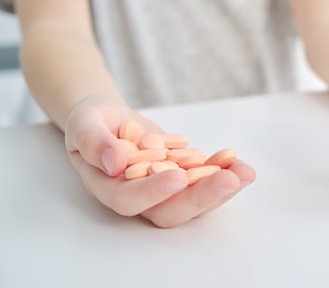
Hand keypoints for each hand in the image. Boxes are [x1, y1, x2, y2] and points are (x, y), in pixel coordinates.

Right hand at [64, 97, 255, 226]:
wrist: (111, 119)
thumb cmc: (91, 122)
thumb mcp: (84, 123)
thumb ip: (93, 141)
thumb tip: (112, 161)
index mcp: (109, 188)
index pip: (129, 200)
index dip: (153, 192)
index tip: (178, 177)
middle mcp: (138, 196)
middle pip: (169, 210)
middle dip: (201, 197)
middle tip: (230, 180)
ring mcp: (163, 189)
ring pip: (193, 200)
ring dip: (221, 188)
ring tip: (245, 172)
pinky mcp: (182, 176)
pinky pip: (204, 179)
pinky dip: (223, 170)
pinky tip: (239, 162)